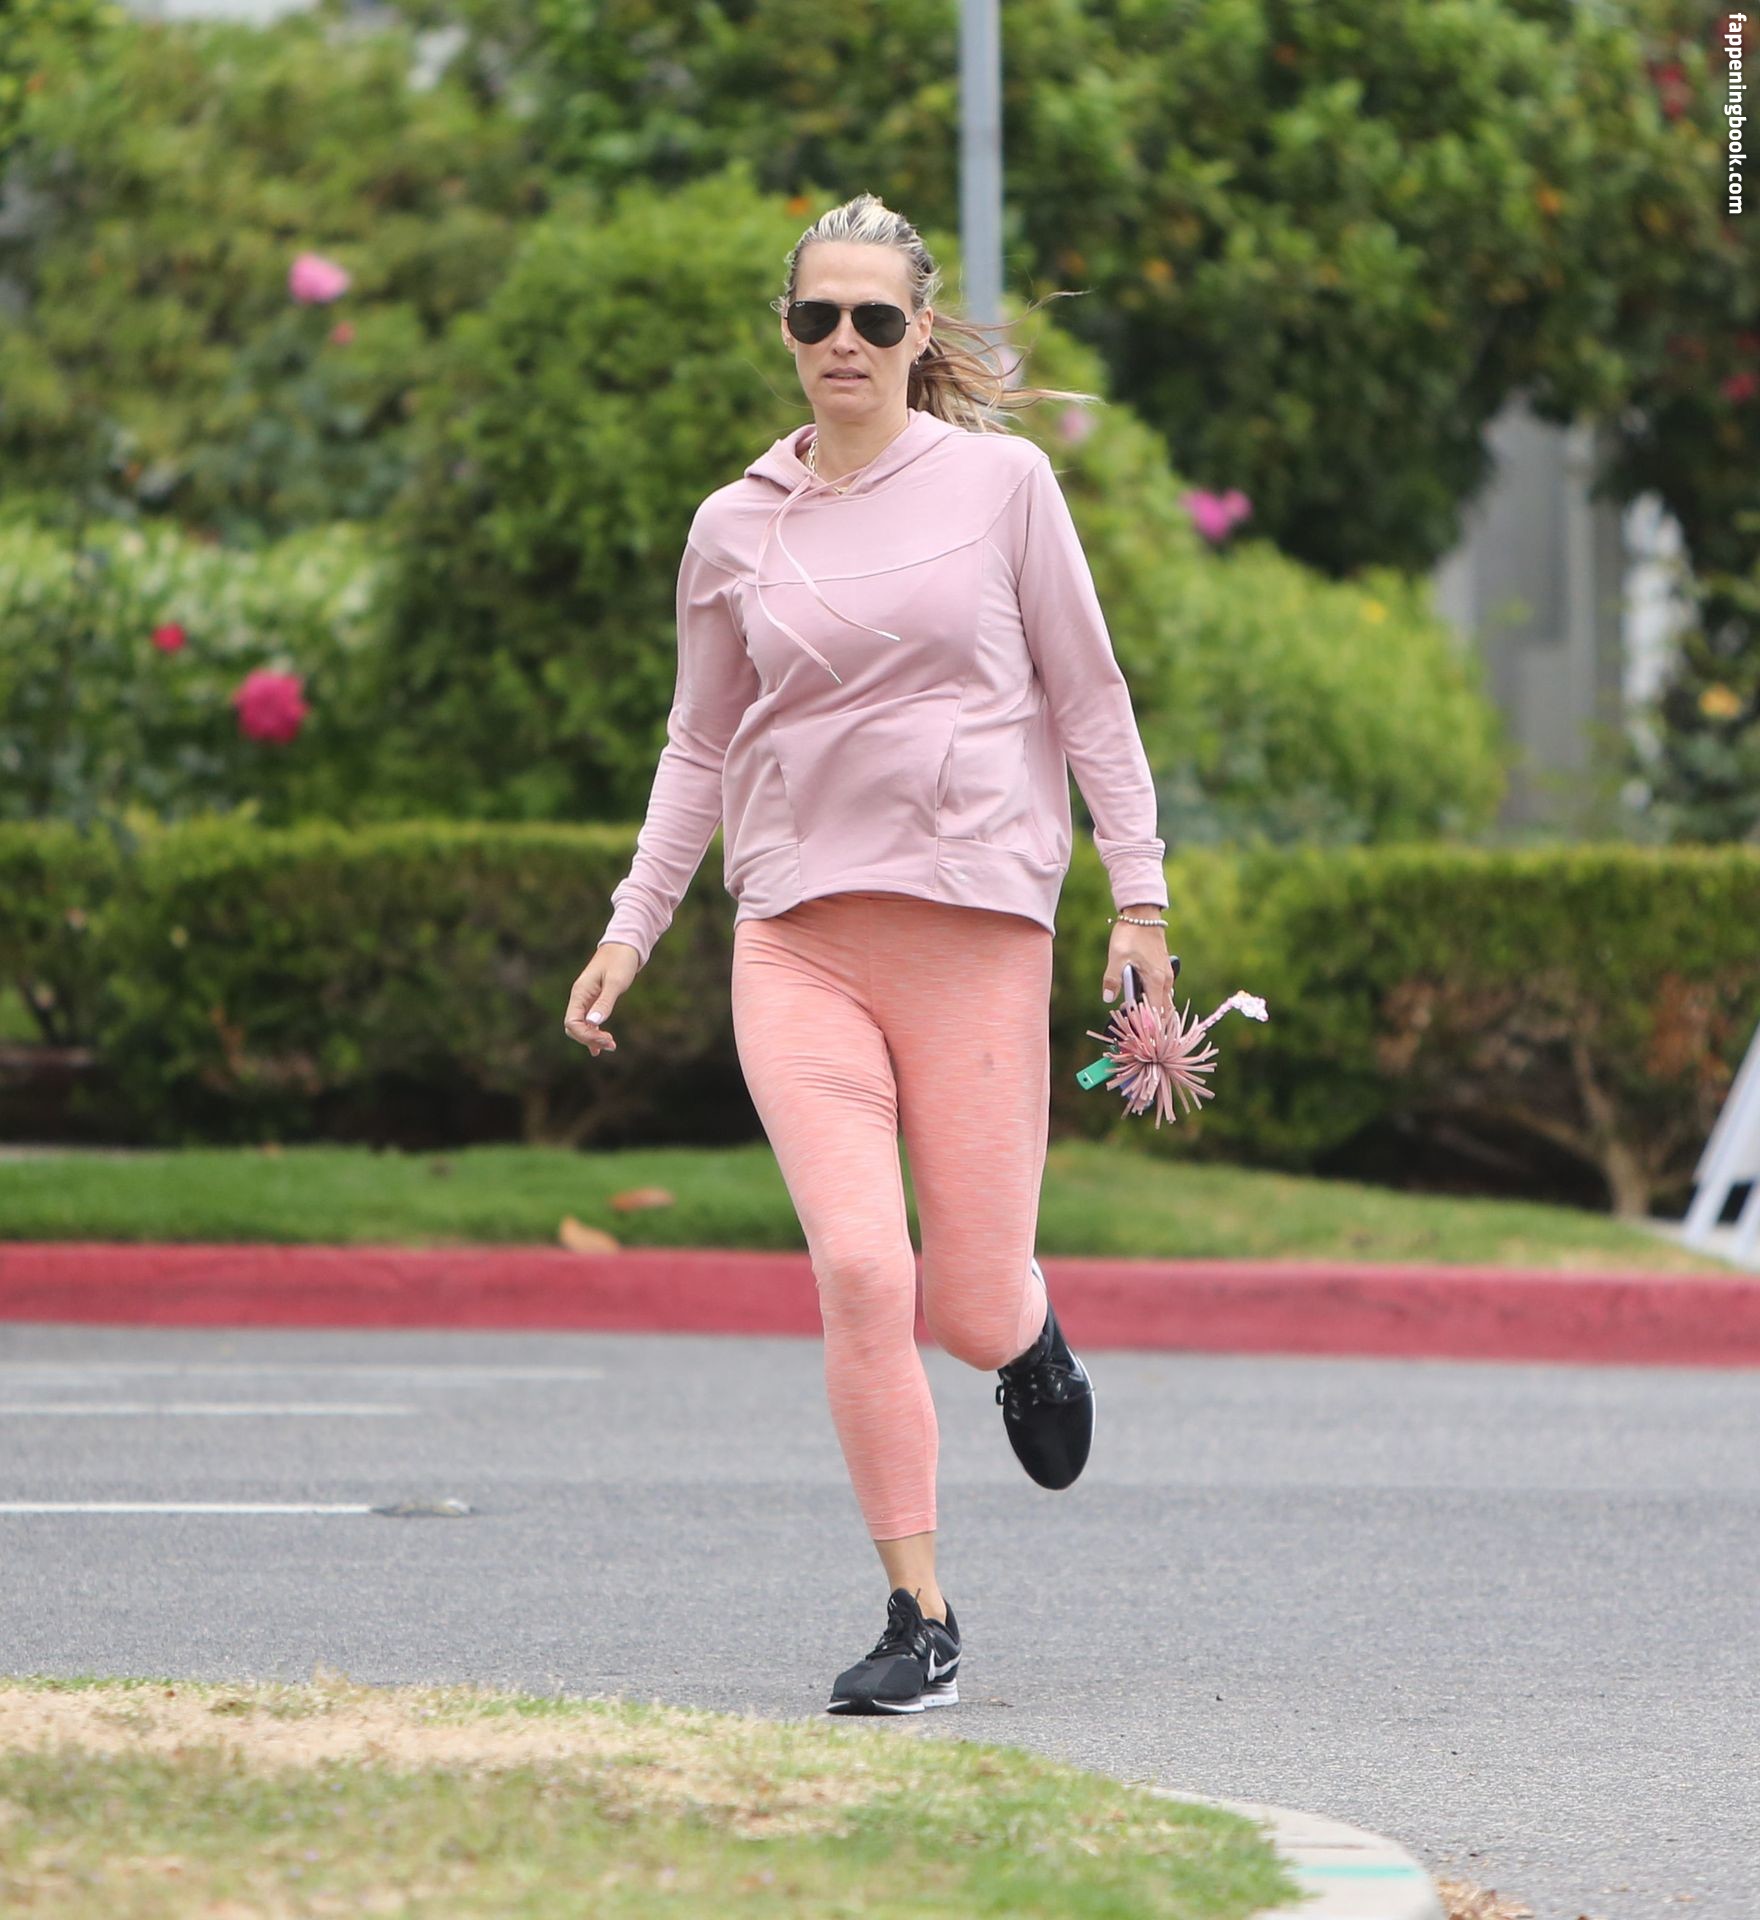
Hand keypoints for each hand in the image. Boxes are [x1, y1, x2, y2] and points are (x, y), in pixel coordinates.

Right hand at [564, 943, 640, 1057]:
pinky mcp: (593, 1000)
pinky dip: (593, 1034)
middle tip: (612, 1044)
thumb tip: (593, 1024)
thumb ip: (605, 1002)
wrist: (625, 945)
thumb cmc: (621, 961)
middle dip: (589, 1039)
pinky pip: (587, 1021)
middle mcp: (579, 997)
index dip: (586, 1036)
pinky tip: (599, 1047)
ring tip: (611, 1045)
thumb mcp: (615, 982)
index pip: (571, 1022)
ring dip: (592, 1038)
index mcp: (580, 993)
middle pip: (573, 1027)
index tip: (607, 1039)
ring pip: (580, 1026)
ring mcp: (585, 999)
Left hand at [1104, 910, 1176, 1025]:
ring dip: (1150, 1009)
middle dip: (1150, 1020)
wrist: (1143, 915)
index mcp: (1156, 980)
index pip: (1156, 1012)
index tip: (1135, 1030)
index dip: (1147, 1024)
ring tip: (1131, 1010)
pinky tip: (1138, 996)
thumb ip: (1112, 979)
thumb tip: (1108, 998)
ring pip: (1163, 1001)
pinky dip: (1153, 999)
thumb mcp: (1117, 957)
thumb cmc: (1131, 934)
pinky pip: (1162, 991)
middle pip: (1163, 1010)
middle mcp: (1165, 980)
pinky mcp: (1163, 969)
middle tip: (1132, 1023)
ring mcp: (1166, 974)